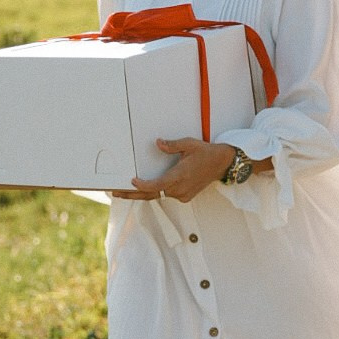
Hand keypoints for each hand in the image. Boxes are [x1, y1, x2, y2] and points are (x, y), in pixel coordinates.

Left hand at [115, 138, 235, 201]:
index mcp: (180, 175)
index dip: (143, 186)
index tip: (131, 182)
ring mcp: (183, 194)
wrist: (222, 164)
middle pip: (152, 194)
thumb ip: (172, 145)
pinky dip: (154, 192)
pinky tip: (143, 190)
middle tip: (115, 193)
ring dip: (142, 194)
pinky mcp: (185, 196)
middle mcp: (180, 188)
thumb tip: (158, 143)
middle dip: (132, 194)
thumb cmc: (206, 153)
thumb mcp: (189, 144)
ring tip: (124, 192)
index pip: (158, 185)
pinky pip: (166, 195)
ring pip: (158, 195)